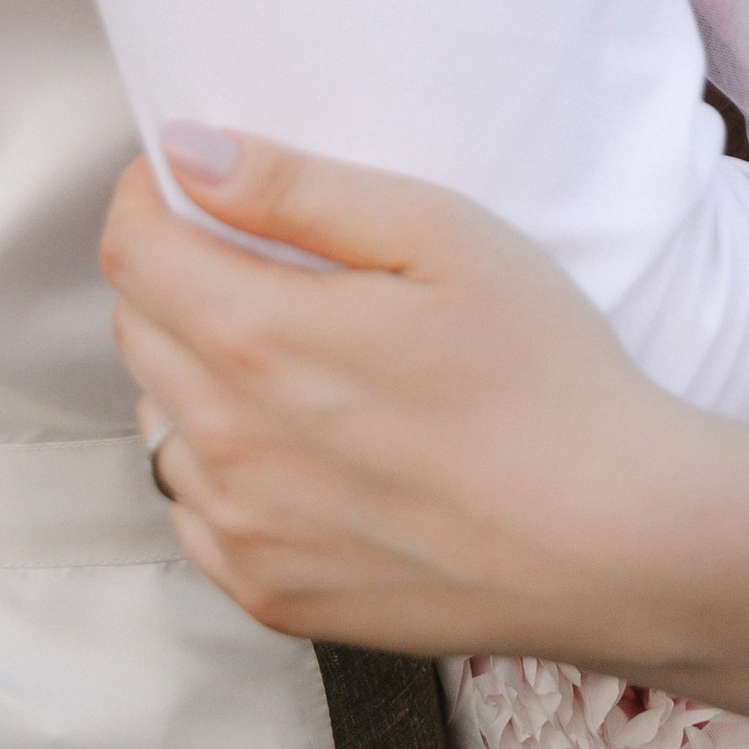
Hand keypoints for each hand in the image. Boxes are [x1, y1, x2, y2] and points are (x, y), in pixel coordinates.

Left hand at [98, 128, 695, 663]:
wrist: (618, 542)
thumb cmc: (546, 376)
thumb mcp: (440, 235)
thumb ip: (297, 189)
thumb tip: (187, 152)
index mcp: (259, 340)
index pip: (130, 250)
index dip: (150, 197)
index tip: (191, 184)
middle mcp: (227, 445)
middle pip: (136, 329)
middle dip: (173, 274)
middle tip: (257, 258)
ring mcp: (244, 532)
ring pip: (158, 423)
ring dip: (190, 374)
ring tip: (288, 358)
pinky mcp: (273, 597)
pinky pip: (194, 513)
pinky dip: (218, 468)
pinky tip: (299, 448)